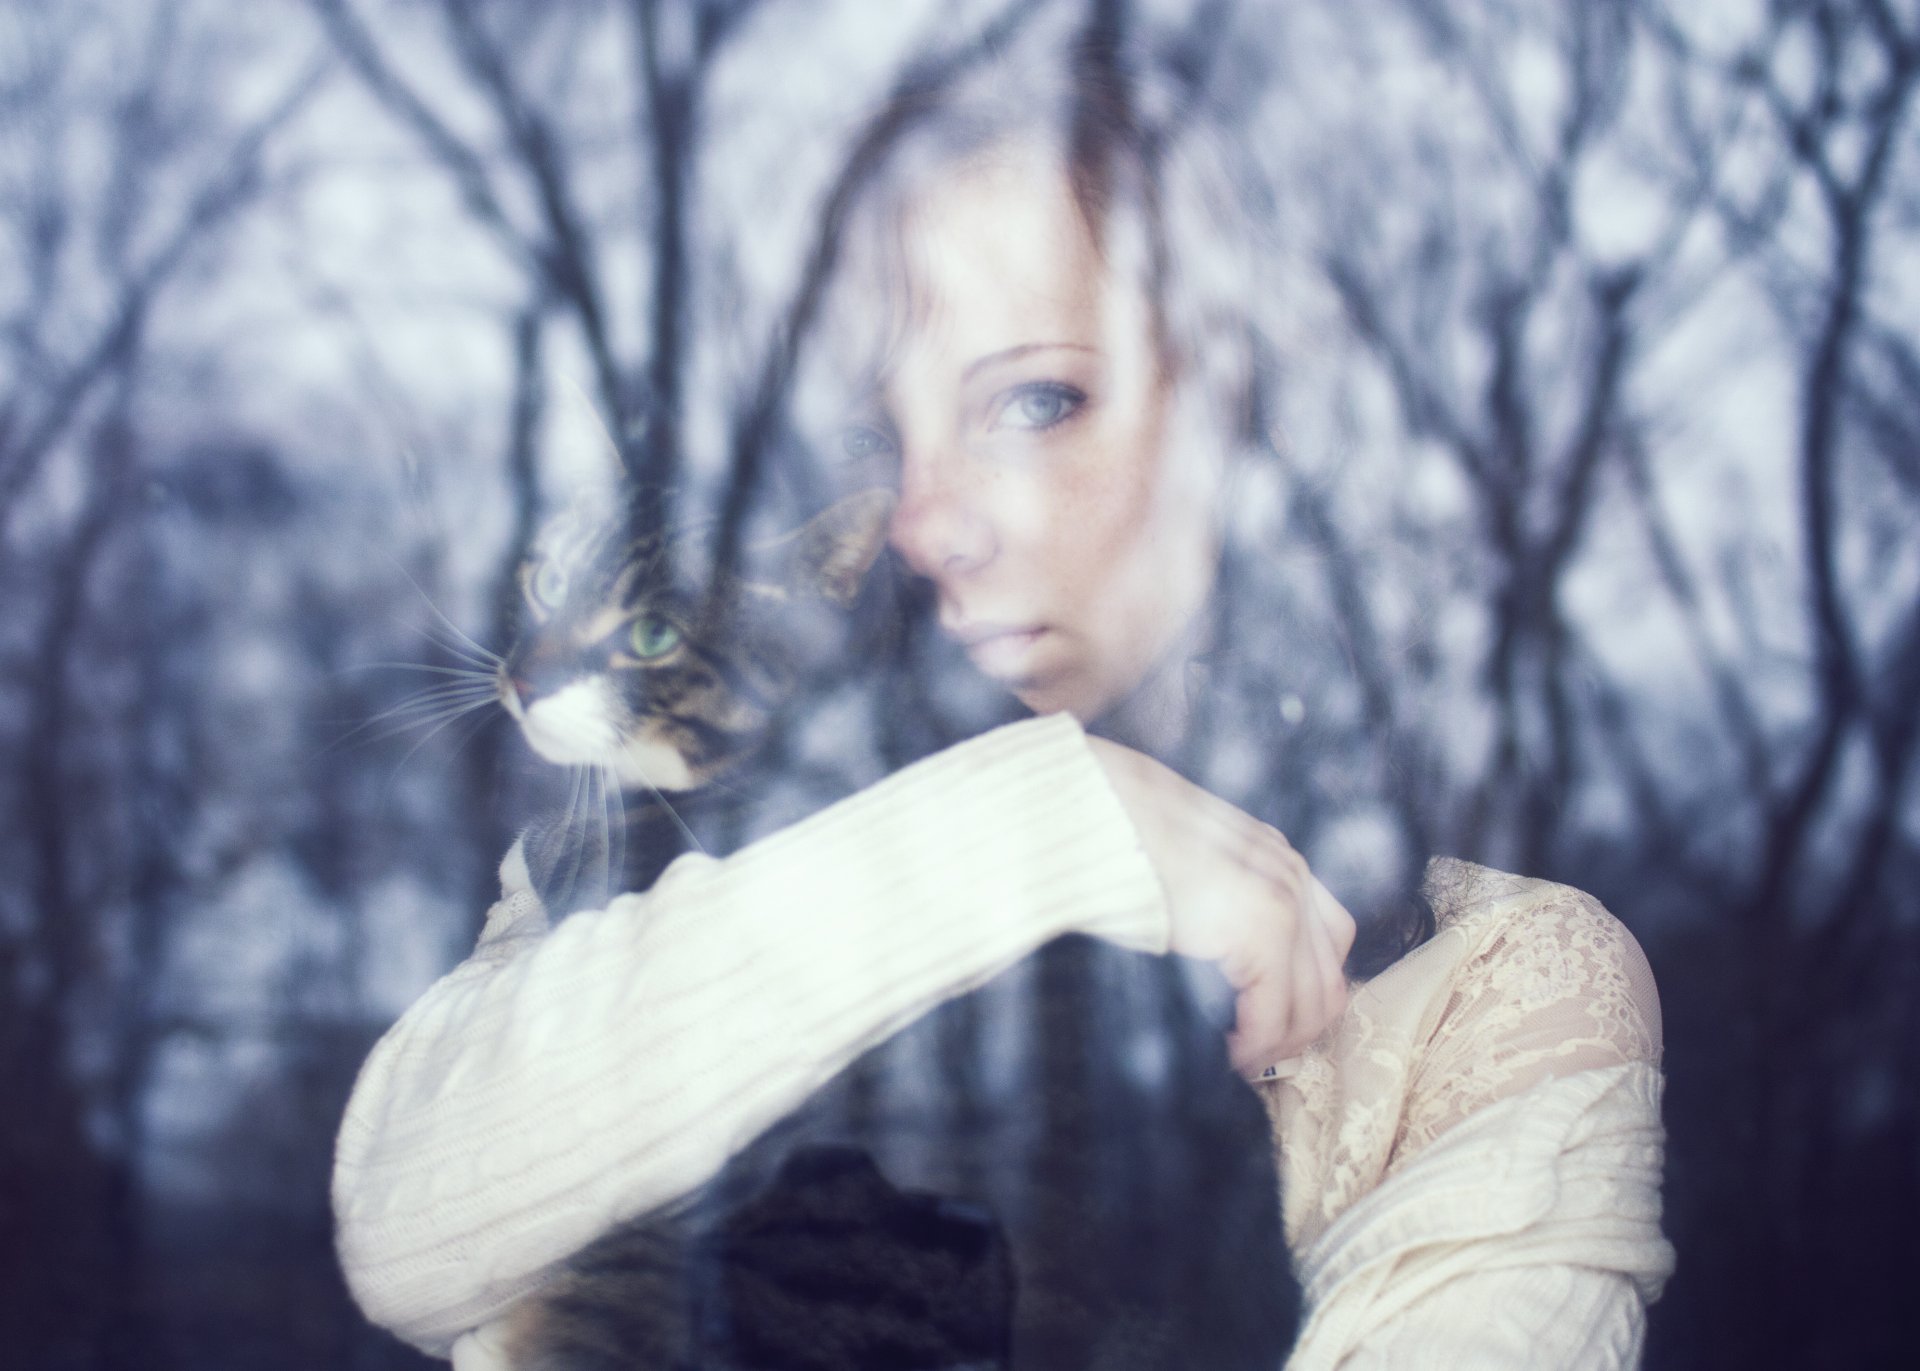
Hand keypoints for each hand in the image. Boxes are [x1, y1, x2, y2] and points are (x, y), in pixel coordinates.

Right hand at [1087, 737, 1355, 1075]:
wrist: (1093, 816)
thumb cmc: (1119, 839)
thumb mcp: (1187, 864)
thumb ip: (1218, 898)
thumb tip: (1220, 961)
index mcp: (1278, 859)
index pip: (1327, 945)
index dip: (1302, 996)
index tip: (1263, 1028)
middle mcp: (1293, 875)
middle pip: (1330, 979)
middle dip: (1296, 1029)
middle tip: (1254, 1054)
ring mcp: (1285, 898)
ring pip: (1315, 1004)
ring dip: (1279, 1042)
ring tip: (1238, 1055)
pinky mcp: (1262, 927)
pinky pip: (1273, 1015)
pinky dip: (1254, 1045)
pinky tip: (1225, 1051)